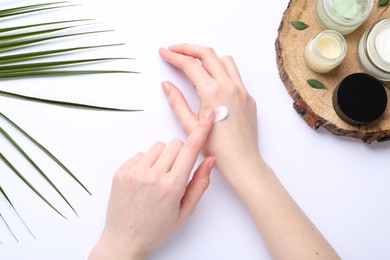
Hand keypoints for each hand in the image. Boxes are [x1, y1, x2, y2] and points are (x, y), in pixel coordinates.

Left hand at [89, 108, 215, 259]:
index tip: (207, 116)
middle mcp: (152, 176)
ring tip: (158, 177)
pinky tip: (145, 180)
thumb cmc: (156, 228)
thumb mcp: (185, 211)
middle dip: (180, 153)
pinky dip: (146, 162)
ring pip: (158, 146)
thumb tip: (209, 160)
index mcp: (172, 186)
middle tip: (175, 171)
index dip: (201, 131)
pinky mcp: (121, 171)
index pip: (190, 150)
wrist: (124, 238)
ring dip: (163, 157)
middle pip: (175, 144)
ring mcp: (134, 172)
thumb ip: (200, 184)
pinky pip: (141, 153)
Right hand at [159, 44, 259, 174]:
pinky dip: (222, 70)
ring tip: (195, 63)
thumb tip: (167, 85)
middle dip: (189, 48)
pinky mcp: (248, 97)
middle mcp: (229, 86)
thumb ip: (177, 102)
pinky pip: (235, 75)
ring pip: (225, 60)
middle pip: (208, 54)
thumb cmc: (216, 149)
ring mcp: (241, 90)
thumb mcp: (189, 126)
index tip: (164, 52)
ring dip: (208, 57)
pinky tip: (213, 81)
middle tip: (175, 50)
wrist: (242, 161)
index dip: (174, 56)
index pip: (190, 65)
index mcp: (212, 92)